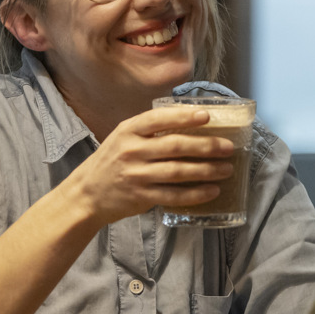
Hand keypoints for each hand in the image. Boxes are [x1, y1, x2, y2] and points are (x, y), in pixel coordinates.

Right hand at [64, 107, 236, 225]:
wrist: (86, 194)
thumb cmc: (111, 161)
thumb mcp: (124, 137)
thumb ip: (150, 130)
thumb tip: (192, 122)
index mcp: (128, 130)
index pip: (159, 118)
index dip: (185, 117)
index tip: (207, 116)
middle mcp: (132, 150)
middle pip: (176, 146)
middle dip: (207, 146)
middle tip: (228, 147)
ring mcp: (136, 175)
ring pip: (179, 171)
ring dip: (207, 170)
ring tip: (226, 169)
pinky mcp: (141, 196)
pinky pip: (174, 195)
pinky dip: (196, 193)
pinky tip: (211, 190)